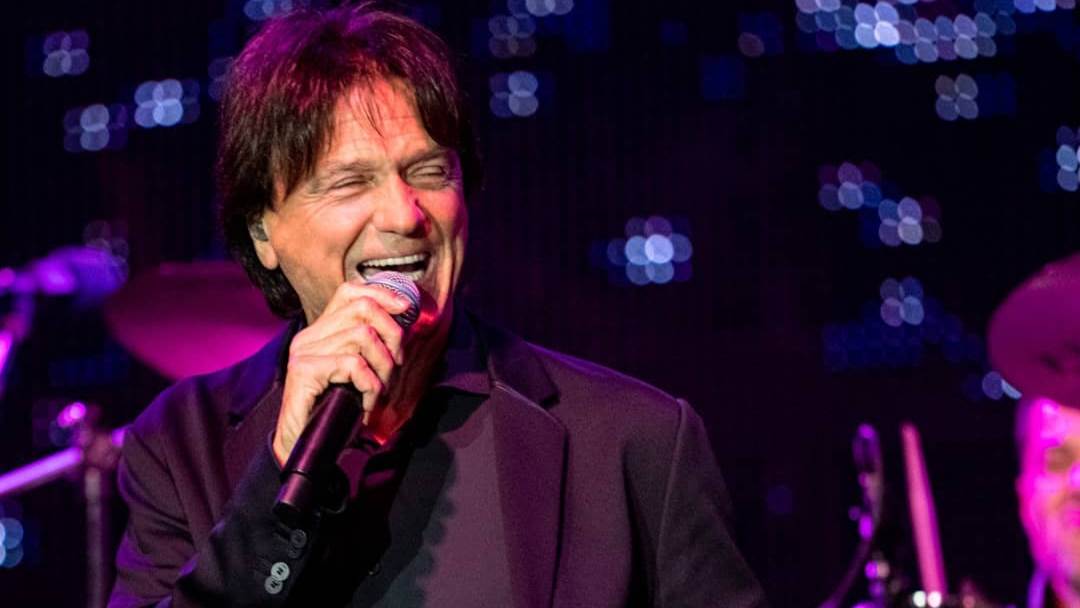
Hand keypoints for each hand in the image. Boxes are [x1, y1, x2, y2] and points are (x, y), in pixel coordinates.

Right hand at [272, 280, 411, 464]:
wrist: (301, 449)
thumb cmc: (334, 412)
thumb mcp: (357, 375)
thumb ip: (371, 348)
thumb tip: (405, 323)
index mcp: (320, 332)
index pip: (350, 291)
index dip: (382, 294)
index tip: (407, 308)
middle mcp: (309, 336)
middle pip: (363, 309)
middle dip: (392, 336)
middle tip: (395, 368)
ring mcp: (303, 352)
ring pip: (363, 337)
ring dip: (383, 368)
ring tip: (378, 393)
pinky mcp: (303, 371)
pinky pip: (354, 365)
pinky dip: (370, 387)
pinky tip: (365, 405)